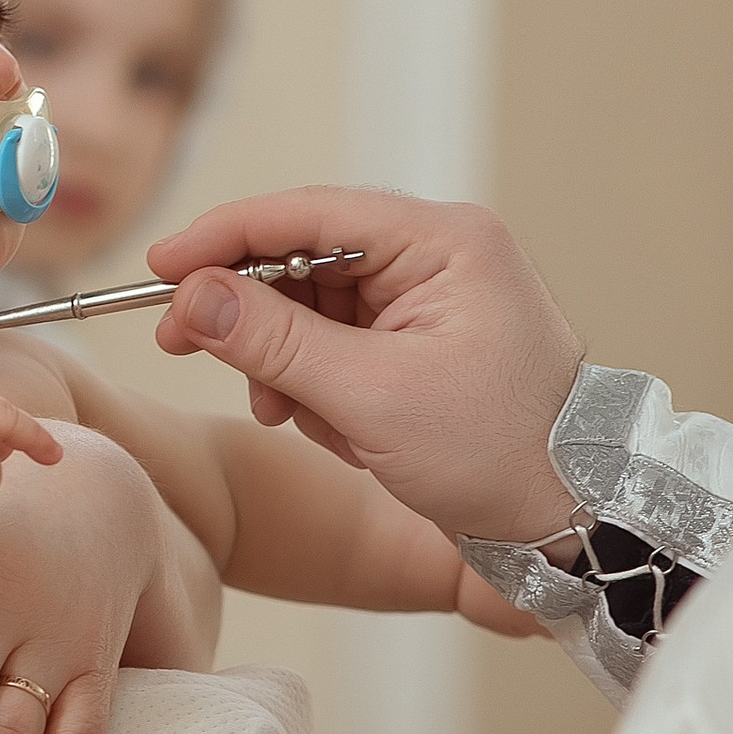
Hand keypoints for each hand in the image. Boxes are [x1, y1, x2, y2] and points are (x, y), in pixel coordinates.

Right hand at [148, 188, 581, 544]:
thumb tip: (191, 298)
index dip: (223, 236)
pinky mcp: (423, 341)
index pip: (308, 214)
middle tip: (184, 346)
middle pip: (303, 258)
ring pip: (312, 308)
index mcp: (443, 241)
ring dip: (287, 365)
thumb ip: (274, 341)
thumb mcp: (371, 399)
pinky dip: (319, 388)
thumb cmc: (497, 455)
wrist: (574, 519)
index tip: (158, 268)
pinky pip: (339, 345)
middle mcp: (439, 254)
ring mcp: (432, 298)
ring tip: (299, 420)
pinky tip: (334, 432)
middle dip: (252, 316)